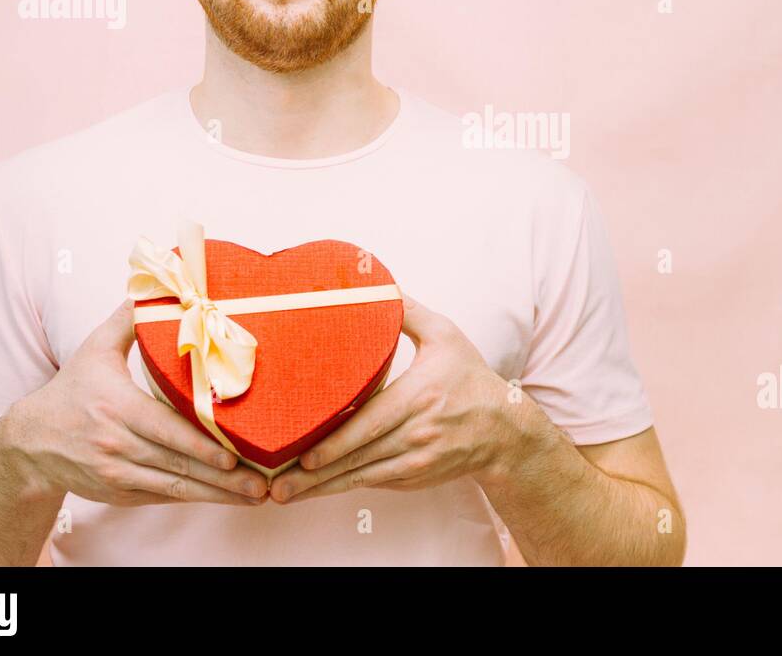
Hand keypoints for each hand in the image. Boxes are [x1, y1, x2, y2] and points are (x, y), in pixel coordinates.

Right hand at [0, 298, 269, 506]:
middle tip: (261, 483)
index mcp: (117, 409)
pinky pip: (162, 497)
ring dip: (217, 494)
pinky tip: (225, 496)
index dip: (201, 446)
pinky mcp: (119, 494)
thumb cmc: (71, 390)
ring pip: (175, 488)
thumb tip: (158, 287)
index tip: (234, 455)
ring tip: (255, 494)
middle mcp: (117, 446)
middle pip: (178, 465)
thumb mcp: (94, 349)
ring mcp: (118, 474)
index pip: (166, 431)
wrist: (29, 442)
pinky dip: (194, 498)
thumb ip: (128, 320)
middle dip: (223, 477)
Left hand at [269, 292, 524, 502]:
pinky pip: (373, 482)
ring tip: (284, 495)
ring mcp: (416, 461)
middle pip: (358, 459)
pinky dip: (344, 487)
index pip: (371, 425)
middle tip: (276, 486)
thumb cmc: (471, 379)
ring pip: (361, 477)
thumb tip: (379, 285)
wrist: (505, 431)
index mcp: (419, 397)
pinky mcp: (414, 477)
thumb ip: (410, 312)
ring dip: (321, 489)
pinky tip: (315, 490)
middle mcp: (417, 434)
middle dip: (315, 476)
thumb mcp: (447, 337)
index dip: (336, 444)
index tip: (304, 457)